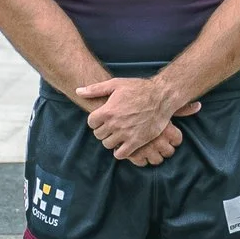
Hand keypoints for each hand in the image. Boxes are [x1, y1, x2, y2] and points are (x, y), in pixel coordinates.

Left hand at [73, 73, 196, 163]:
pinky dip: (120, 152)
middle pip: (98, 135)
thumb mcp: (116, 84)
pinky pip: (121, 154)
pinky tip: (124, 144)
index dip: (96, 120)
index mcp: (107, 111)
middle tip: (111, 126)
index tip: (103, 118)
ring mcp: (125, 134)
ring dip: (111, 140)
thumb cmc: (139, 88)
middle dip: (103, 130)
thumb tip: (78, 91)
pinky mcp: (137, 141)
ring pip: (108, 145)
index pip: (91, 123)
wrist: (161, 97)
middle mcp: (115, 124)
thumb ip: (95, 89)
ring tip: (118, 134)